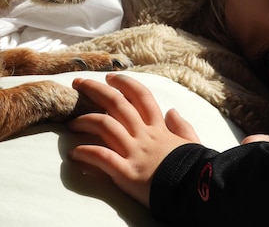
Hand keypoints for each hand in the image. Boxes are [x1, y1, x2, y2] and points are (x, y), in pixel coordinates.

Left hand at [67, 73, 199, 206]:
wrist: (197, 193)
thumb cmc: (195, 170)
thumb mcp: (193, 143)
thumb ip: (182, 126)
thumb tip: (172, 111)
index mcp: (159, 127)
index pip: (141, 96)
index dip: (124, 83)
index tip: (109, 76)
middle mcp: (145, 135)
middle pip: (116, 104)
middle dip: (95, 90)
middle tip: (78, 83)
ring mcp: (135, 152)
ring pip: (105, 126)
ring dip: (84, 120)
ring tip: (71, 123)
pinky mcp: (127, 173)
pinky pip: (101, 157)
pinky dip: (85, 153)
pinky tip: (74, 154)